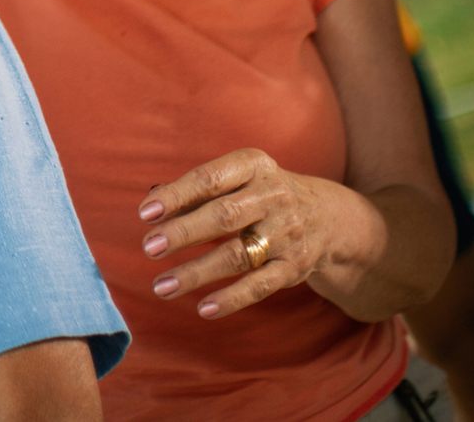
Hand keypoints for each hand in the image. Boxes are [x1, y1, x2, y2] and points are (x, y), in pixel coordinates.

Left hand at [139, 148, 362, 319]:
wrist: (327, 217)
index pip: (209, 178)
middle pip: (223, 217)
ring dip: (196, 272)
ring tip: (161, 286)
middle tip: (149, 247)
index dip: (176, 196)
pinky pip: (260, 286)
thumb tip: (152, 203)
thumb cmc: (260, 195)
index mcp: (253, 166)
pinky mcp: (295, 266)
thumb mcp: (237, 179)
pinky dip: (231, 298)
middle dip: (183, 233)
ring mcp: (286, 233)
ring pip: (237, 255)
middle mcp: (273, 196)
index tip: (145, 213)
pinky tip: (202, 308)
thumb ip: (196, 191)